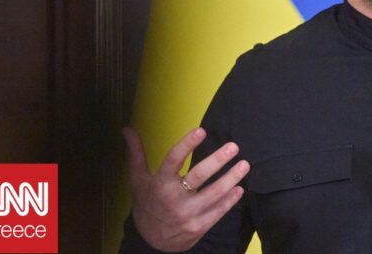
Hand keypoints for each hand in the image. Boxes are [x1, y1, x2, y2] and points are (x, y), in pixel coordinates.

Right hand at [122, 127, 249, 250]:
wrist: (151, 241)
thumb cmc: (147, 204)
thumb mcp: (138, 180)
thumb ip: (137, 154)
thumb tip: (127, 129)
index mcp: (159, 183)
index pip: (173, 160)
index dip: (187, 145)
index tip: (202, 131)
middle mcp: (173, 198)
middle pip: (199, 176)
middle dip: (218, 160)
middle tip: (234, 147)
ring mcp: (187, 214)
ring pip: (214, 194)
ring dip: (231, 178)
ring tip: (245, 165)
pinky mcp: (198, 227)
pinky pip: (218, 212)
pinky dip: (230, 200)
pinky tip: (240, 188)